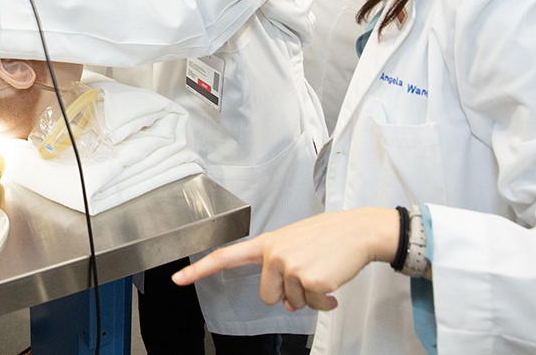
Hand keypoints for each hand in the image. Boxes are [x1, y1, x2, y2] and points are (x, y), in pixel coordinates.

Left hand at [172, 208, 399, 312]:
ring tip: (321, 270)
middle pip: (267, 297)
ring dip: (309, 295)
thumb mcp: (294, 245)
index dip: (199, 269)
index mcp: (266, 243)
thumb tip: (286, 304)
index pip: (225, 256)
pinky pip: (312, 305)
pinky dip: (325, 301)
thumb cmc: (327, 237)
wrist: (357, 231)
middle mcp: (273, 253)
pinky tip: (332, 281)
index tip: (178, 278)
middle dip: (287, 294)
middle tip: (307, 271)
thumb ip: (280, 270)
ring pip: (292, 303)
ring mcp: (290, 266)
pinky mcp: (309, 279)